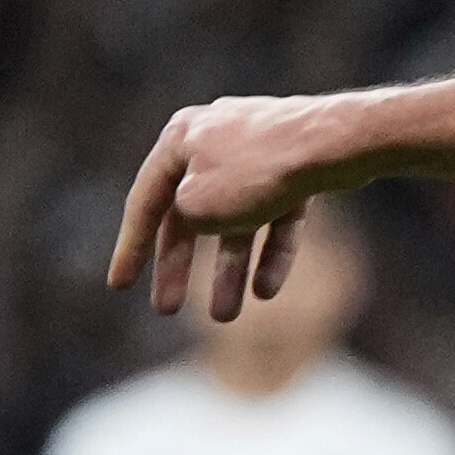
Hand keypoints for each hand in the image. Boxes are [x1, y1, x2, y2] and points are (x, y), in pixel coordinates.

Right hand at [110, 91, 378, 321]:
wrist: (335, 144)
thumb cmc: (257, 171)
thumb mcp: (198, 206)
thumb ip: (184, 220)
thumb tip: (198, 222)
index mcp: (179, 138)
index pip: (145, 201)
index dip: (130, 247)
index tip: (118, 285)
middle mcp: (215, 140)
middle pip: (189, 214)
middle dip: (179, 266)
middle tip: (166, 310)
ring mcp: (258, 154)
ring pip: (237, 222)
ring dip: (228, 270)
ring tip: (225, 316)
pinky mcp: (299, 170)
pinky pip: (277, 219)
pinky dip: (270, 253)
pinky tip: (266, 292)